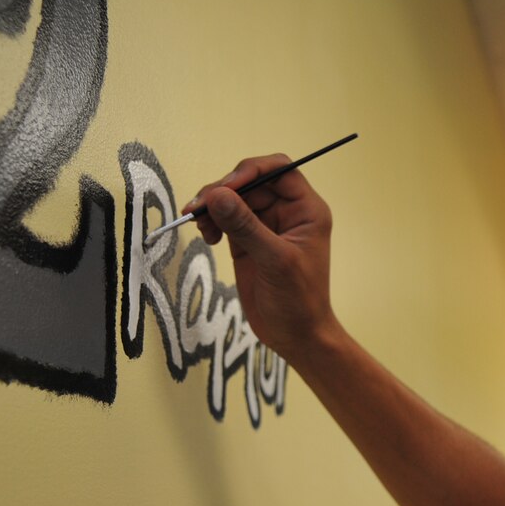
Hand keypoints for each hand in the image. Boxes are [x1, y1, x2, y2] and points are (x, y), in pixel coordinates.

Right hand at [192, 154, 335, 365]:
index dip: (251, 171)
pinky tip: (207, 235)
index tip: (225, 186)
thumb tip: (216, 195)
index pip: (279, 170)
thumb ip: (246, 227)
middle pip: (250, 182)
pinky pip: (225, 218)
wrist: (295, 335)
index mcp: (307, 210)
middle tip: (198, 206)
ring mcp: (265, 226)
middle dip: (223, 190)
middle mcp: (287, 212)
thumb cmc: (299, 300)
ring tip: (198, 223)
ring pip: (234, 199)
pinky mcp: (247, 241)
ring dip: (212, 205)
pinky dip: (211, 221)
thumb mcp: (275, 261)